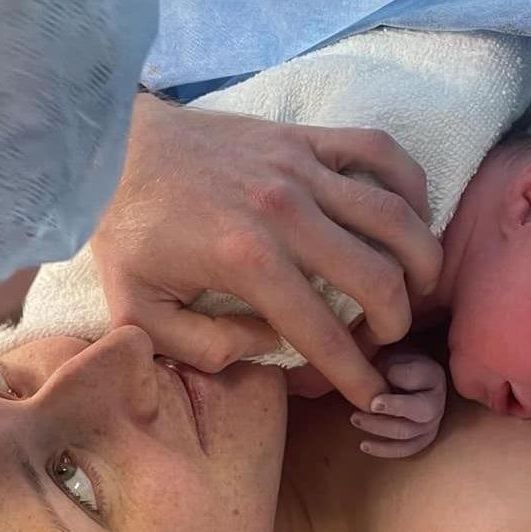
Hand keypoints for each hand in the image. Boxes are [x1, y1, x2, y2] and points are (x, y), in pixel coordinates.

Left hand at [91, 93, 441, 411]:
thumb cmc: (125, 232)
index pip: (323, 332)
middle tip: (388, 339)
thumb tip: (268, 344)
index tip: (371, 394)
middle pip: (377, 277)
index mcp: (247, 262)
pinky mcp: (302, 137)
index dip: (355, 373)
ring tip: (420, 285)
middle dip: (395, 321)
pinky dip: (410, 182)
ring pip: (393, 215)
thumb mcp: (140, 314)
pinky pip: (379, 150)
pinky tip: (411, 215)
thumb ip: (205, 349)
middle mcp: (285, 213)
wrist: (110, 149)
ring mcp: (299, 168)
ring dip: (421, 257)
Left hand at [348, 350, 446, 457]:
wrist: (401, 373)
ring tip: (355, 419)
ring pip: (408, 434)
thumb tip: (380, 392)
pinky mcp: (421, 439)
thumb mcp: (391, 356)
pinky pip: (405, 450)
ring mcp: (432, 424)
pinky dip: (384, 450)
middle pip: (418, 412)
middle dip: (388, 413)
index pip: (416, 379)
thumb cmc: (393, 362)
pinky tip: (364, 445)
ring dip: (379, 429)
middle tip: (360, 411)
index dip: (397, 387)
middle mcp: (438, 402)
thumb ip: (388, 367)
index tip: (374, 399)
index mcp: (433, 375)